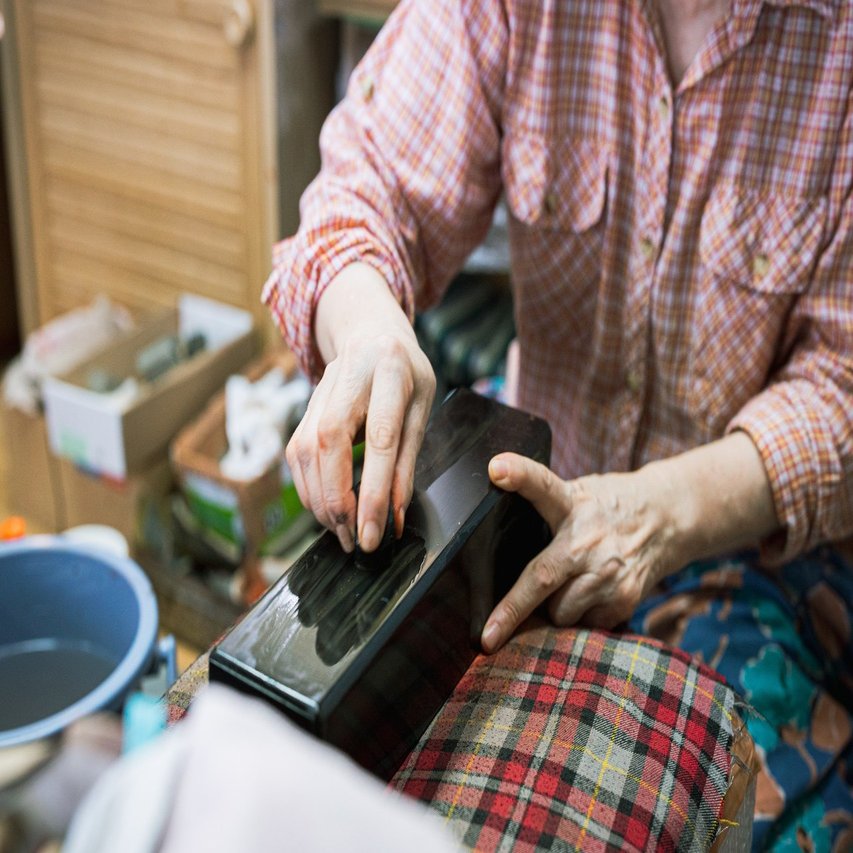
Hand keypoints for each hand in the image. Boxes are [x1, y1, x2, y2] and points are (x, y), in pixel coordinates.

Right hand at [285, 265, 435, 552]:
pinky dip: (309, 488)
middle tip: (353, 539)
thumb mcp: (422, 407)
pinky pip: (297, 455)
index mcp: (390, 371)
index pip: (380, 438)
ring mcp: (318, 392)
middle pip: (329, 445)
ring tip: (341, 530)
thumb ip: (407, 460)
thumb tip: (395, 516)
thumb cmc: (405, 373)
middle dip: (337, 501)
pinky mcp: (302, 409)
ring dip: (320, 501)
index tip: (373, 534)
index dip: (373, 491)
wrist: (369, 332)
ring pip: (305, 452)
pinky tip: (326, 508)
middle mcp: (347, 377)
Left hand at [480, 453, 676, 652]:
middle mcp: (588, 540)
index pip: (542, 485)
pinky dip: (580, 616)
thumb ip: (547, 507)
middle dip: (512, 611)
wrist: (669, 518)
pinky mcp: (623, 600)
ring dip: (554, 608)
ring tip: (567, 585)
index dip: (519, 475)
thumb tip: (503, 509)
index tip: (496, 469)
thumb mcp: (579, 492)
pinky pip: (584, 625)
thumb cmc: (609, 507)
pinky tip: (591, 594)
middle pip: (542, 578)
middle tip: (489, 636)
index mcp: (572, 504)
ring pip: (560, 612)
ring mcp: (608, 574)